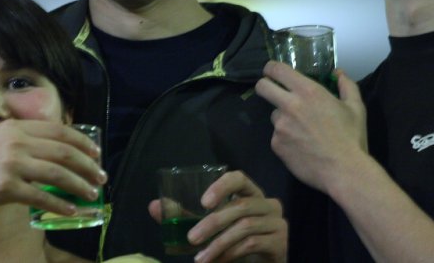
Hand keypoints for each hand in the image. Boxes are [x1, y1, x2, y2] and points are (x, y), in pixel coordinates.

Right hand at [0, 119, 105, 231]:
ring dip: (80, 185)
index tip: (96, 154)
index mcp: (14, 127)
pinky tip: (72, 210)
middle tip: (101, 176)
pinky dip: (61, 205)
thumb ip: (23, 142)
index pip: (58, 130)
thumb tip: (59, 150)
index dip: (82, 142)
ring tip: (92, 193)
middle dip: (87, 165)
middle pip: (63, 151)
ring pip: (58, 174)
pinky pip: (42, 197)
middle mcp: (14, 141)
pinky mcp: (6, 187)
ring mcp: (10, 164)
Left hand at [149, 171, 286, 262]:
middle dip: (211, 223)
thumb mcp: (210, 228)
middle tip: (191, 239)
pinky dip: (230, 254)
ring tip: (200, 259)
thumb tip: (153, 207)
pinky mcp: (280, 242)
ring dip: (218, 244)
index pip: (239, 178)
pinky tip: (217, 262)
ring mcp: (277, 222)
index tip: (203, 202)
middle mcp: (268, 204)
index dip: (222, 186)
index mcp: (250, 194)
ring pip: (244, 227)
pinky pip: (252, 244)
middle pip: (239, 206)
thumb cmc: (236, 242)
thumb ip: (185, 217)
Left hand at [255, 61, 366, 192]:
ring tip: (303, 131)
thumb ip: (346, 85)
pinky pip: (277, 136)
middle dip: (265, 86)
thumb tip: (338, 72)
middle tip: (275, 93)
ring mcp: (280, 126)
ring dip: (283, 118)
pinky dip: (286, 139)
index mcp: (307, 91)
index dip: (271, 68)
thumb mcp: (356, 108)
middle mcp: (289, 105)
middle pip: (262, 87)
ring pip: (274, 115)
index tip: (272, 72)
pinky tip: (302, 147)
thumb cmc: (352, 137)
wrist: (344, 171)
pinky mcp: (276, 144)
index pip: (276, 69)